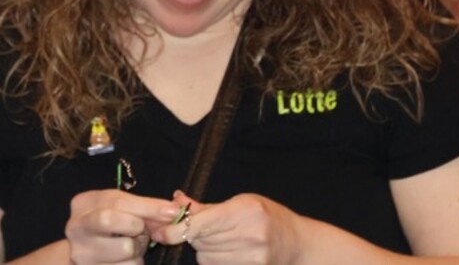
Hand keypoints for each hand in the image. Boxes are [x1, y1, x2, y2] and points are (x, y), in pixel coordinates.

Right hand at [65, 188, 183, 264]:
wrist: (89, 253)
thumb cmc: (110, 226)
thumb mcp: (122, 210)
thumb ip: (145, 208)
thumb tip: (174, 212)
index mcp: (82, 204)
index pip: (116, 201)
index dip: (147, 206)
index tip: (172, 212)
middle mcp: (75, 228)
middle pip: (109, 220)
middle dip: (134, 225)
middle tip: (140, 230)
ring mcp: (81, 254)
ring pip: (124, 249)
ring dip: (138, 249)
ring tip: (131, 245)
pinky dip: (134, 263)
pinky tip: (125, 259)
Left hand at [150, 191, 303, 264]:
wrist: (298, 245)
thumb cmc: (268, 217)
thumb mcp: (241, 202)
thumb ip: (206, 206)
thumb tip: (176, 200)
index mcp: (244, 211)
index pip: (200, 224)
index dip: (175, 229)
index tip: (159, 232)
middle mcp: (249, 235)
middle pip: (200, 240)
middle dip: (192, 235)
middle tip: (199, 228)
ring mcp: (252, 257)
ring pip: (205, 256)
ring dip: (203, 249)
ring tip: (222, 239)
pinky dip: (214, 260)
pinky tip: (227, 252)